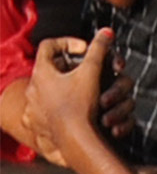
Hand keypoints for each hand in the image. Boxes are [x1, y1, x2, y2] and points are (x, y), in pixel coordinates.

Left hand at [21, 30, 116, 162]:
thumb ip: (98, 51)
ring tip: (89, 99)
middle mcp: (34, 89)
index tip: (85, 51)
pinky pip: (49, 115)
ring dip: (72, 92)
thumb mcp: (91, 73)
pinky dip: (65, 112)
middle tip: (89, 75)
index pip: (48, 46)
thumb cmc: (80, 106)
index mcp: (42, 73)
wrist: (74, 142)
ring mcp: (34, 109)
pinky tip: (78, 115)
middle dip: (74, 71)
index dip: (67, 43)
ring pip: (51, 93)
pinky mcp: (39, 127)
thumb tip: (107, 32)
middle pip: (51, 70)